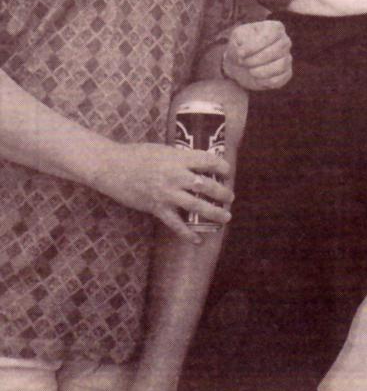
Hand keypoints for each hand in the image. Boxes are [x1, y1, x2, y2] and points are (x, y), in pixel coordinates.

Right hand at [92, 140, 232, 242]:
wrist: (112, 167)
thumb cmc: (135, 155)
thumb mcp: (161, 150)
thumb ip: (178, 157)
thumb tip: (193, 163)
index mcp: (177, 158)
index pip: (207, 161)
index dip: (221, 166)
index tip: (227, 171)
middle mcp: (175, 175)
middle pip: (207, 185)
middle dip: (222, 193)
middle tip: (229, 197)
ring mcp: (167, 193)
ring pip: (197, 206)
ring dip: (214, 212)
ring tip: (225, 217)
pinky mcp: (157, 208)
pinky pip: (176, 224)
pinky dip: (188, 234)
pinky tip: (197, 240)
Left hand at [223, 20, 291, 89]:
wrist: (241, 63)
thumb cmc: (240, 46)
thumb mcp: (234, 41)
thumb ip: (237, 45)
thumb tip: (242, 54)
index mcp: (274, 27)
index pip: (268, 36)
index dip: (253, 46)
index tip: (240, 53)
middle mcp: (285, 41)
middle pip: (275, 51)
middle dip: (255, 59)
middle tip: (243, 62)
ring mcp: (287, 58)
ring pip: (279, 66)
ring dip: (260, 71)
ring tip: (250, 70)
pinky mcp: (286, 74)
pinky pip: (278, 80)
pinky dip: (264, 81)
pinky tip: (256, 78)